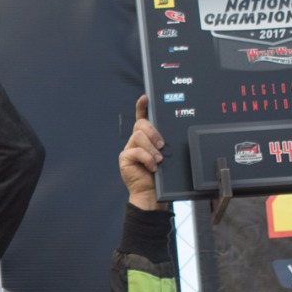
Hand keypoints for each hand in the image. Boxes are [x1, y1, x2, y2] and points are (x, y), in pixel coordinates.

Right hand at [118, 95, 165, 210]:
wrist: (152, 193)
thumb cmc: (161, 175)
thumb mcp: (165, 156)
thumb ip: (163, 144)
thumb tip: (166, 137)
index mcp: (146, 138)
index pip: (142, 119)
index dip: (142, 107)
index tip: (146, 97)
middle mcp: (136, 141)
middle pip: (141, 125)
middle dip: (154, 133)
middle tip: (162, 146)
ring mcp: (129, 149)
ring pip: (139, 136)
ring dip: (152, 149)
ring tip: (158, 160)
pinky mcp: (124, 158)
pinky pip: (136, 151)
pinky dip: (147, 159)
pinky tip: (152, 167)